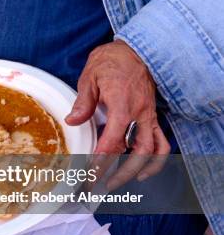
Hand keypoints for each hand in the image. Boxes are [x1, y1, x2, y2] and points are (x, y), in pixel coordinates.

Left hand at [65, 39, 170, 188]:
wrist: (134, 49)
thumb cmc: (110, 61)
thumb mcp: (90, 77)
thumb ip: (83, 102)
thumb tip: (72, 121)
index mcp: (122, 105)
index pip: (113, 141)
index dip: (101, 161)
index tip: (89, 173)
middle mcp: (140, 113)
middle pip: (135, 153)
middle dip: (118, 173)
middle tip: (99, 185)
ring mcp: (149, 115)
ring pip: (152, 151)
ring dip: (136, 171)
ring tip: (117, 183)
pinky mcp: (152, 116)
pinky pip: (161, 142)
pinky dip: (156, 160)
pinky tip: (143, 171)